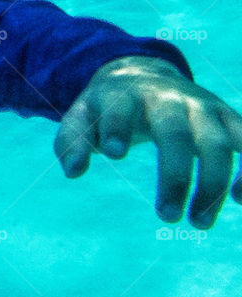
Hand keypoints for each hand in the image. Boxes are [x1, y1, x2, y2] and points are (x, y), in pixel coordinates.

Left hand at [54, 55, 241, 228]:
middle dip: (174, 176)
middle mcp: (169, 98)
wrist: (144, 73)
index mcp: (127, 94)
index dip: (117, 127)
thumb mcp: (82, 115)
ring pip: (218, 143)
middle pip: (176, 134)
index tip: (114, 154)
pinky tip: (238, 199)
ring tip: (198, 223)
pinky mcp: (227, 117)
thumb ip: (71, 140)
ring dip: (213, 184)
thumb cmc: (109, 106)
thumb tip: (73, 171)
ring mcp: (202, 107)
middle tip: (165, 217)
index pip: (122, 108)